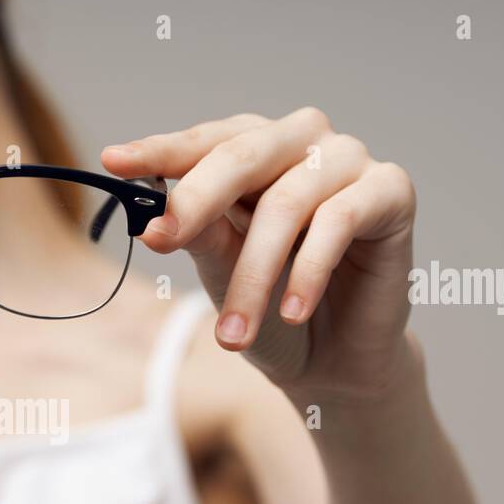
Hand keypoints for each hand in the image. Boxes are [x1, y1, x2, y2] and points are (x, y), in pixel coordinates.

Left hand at [102, 107, 418, 404]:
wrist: (332, 361)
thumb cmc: (270, 308)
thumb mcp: (222, 272)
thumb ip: (199, 236)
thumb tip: (157, 218)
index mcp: (252, 150)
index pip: (201, 141)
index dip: (157, 152)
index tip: (112, 162)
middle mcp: (300, 141)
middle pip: (242, 155)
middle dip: (196, 200)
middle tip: (162, 239)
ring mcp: (348, 159)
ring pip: (287, 203)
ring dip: (253, 276)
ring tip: (232, 336)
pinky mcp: (391, 189)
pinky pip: (340, 221)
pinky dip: (308, 273)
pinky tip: (291, 312)